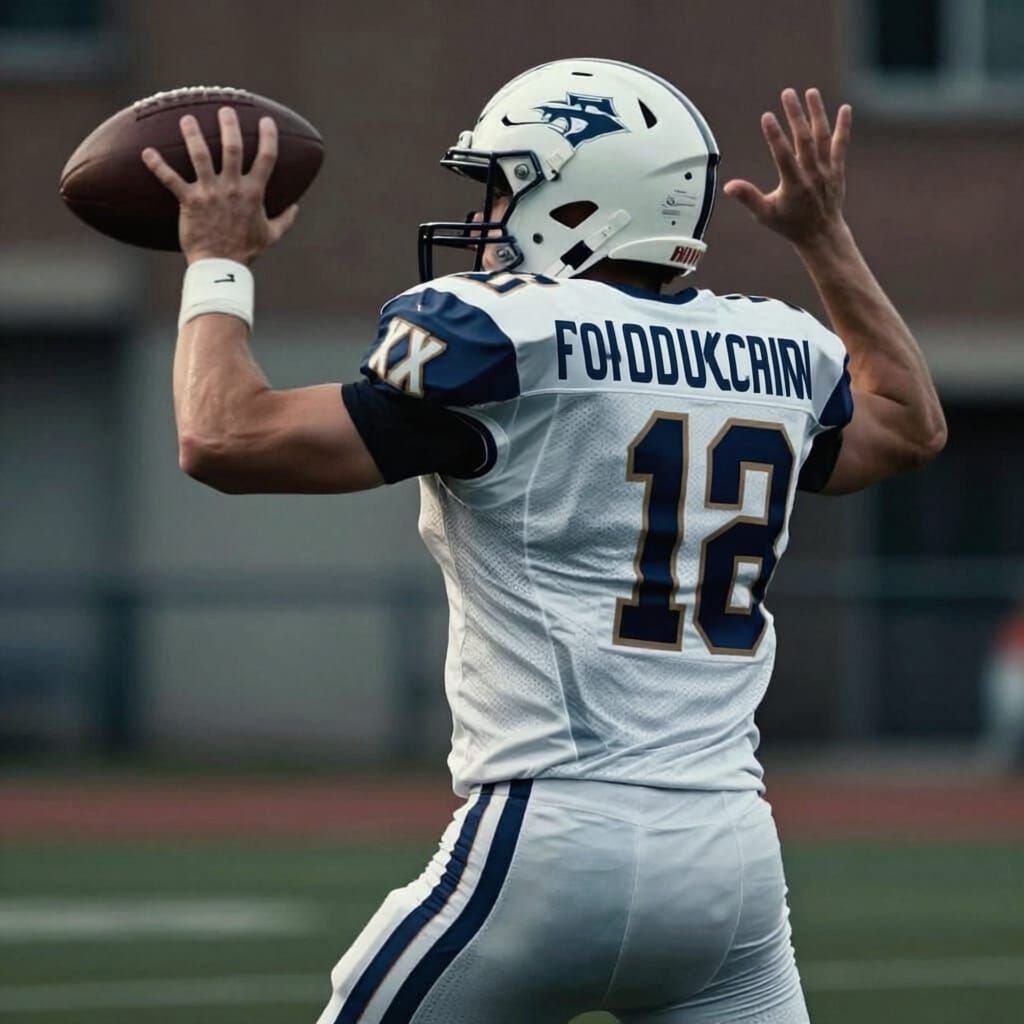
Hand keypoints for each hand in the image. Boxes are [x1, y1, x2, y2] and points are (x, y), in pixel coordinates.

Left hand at [141, 107, 298, 264]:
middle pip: (232, 149)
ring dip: (193, 134)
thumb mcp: (271, 235)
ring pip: (200, 156)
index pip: (266, 159)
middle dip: (229, 126)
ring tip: (187, 119)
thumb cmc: (246, 251)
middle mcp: (232, 188)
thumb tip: (296, 208)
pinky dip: (157, 166)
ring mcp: (210, 193)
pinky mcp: (190, 201)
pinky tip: (146, 153)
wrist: (222, 267)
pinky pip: (171, 180)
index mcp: (253, 193)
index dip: (268, 137)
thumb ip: (285, 219)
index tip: (267, 121)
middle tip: (225, 109)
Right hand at [724, 88, 851, 248]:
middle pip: (803, 140)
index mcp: (793, 185)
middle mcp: (812, 175)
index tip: (767, 116)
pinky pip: (840, 145)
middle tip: (787, 93)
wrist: (820, 233)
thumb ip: (748, 197)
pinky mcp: (836, 169)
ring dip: (817, 114)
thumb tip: (728, 187)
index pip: (782, 156)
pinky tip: (845, 108)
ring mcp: (826, 171)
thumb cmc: (789, 224)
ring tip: (811, 92)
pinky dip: (844, 127)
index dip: (774, 136)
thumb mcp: (765, 214)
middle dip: (795, 115)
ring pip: (822, 138)